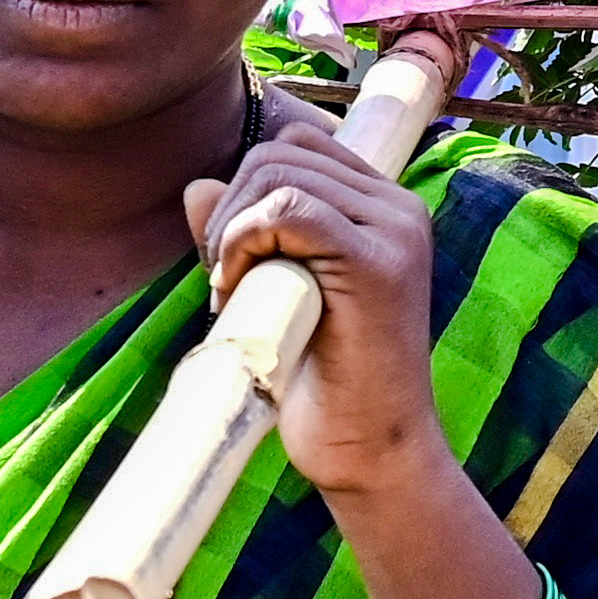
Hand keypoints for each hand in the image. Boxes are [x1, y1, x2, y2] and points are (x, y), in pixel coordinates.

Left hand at [181, 83, 452, 510]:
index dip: (246, 189)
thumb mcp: (273, 292)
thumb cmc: (322, 383)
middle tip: (222, 279)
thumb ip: (246, 234)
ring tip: (231, 291)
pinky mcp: (380, 264)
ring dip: (233, 229)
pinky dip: (245, 240)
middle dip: (231, 209)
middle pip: (282, 151)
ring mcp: (396, 231)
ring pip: (281, 173)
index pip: (299, 145)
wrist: (368, 453)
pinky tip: (235, 290)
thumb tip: (198, 183)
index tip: (230, 258)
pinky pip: (291, 209)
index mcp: (384, 208)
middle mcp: (399, 208)